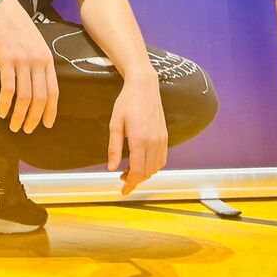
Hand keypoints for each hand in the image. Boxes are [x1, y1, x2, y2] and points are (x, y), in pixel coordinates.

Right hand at [0, 0, 58, 132]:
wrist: (2, 8)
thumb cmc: (18, 26)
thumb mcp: (36, 43)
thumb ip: (40, 62)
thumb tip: (40, 84)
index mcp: (47, 59)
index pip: (53, 91)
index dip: (50, 111)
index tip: (46, 125)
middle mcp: (37, 61)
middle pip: (40, 98)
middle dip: (34, 118)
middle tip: (27, 130)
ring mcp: (22, 60)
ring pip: (24, 97)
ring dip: (19, 115)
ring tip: (14, 126)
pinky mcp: (6, 59)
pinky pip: (8, 87)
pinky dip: (5, 103)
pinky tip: (1, 111)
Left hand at [107, 70, 167, 195]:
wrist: (144, 86)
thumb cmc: (126, 102)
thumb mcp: (115, 123)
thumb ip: (114, 147)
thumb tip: (111, 168)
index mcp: (139, 139)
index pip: (137, 170)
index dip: (130, 183)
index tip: (123, 190)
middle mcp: (153, 141)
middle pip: (147, 172)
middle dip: (135, 181)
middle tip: (122, 180)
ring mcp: (161, 139)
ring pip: (155, 167)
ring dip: (144, 174)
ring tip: (131, 172)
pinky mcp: (165, 136)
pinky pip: (162, 159)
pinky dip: (154, 166)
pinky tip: (144, 163)